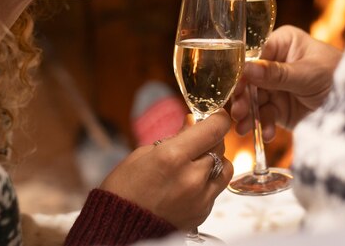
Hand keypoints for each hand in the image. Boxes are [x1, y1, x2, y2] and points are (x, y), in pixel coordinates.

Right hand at [99, 109, 233, 229]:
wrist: (119, 229)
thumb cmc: (123, 190)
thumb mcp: (142, 154)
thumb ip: (173, 139)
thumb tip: (192, 124)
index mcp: (173, 156)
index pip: (214, 129)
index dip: (218, 118)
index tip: (214, 116)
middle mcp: (192, 177)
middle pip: (220, 145)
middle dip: (210, 138)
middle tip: (195, 140)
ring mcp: (200, 197)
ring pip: (225, 167)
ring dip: (214, 160)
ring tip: (195, 163)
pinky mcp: (203, 212)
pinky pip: (216, 189)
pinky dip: (208, 181)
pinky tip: (188, 183)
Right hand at [230, 25, 341, 141]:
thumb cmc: (339, 75)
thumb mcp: (308, 73)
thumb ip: (277, 73)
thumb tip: (247, 69)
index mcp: (282, 43)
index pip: (254, 55)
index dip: (242, 72)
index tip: (234, 88)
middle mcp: (275, 63)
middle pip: (249, 80)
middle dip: (243, 97)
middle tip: (237, 112)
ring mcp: (276, 87)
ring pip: (254, 100)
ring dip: (249, 115)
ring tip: (244, 129)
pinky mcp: (280, 109)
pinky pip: (265, 116)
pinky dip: (263, 126)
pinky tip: (267, 134)